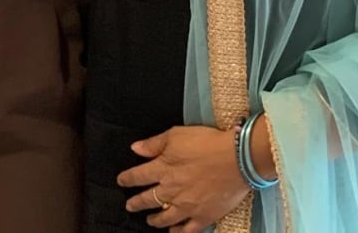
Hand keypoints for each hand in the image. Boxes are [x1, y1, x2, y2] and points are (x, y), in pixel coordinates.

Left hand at [117, 125, 247, 232]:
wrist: (237, 159)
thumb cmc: (207, 143)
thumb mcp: (176, 135)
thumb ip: (154, 144)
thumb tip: (135, 148)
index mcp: (163, 169)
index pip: (138, 176)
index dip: (127, 179)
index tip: (121, 181)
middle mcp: (171, 190)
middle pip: (148, 199)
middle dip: (136, 203)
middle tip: (129, 206)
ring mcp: (187, 206)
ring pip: (164, 218)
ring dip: (154, 220)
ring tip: (149, 220)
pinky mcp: (204, 216)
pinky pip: (187, 229)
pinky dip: (178, 232)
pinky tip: (173, 231)